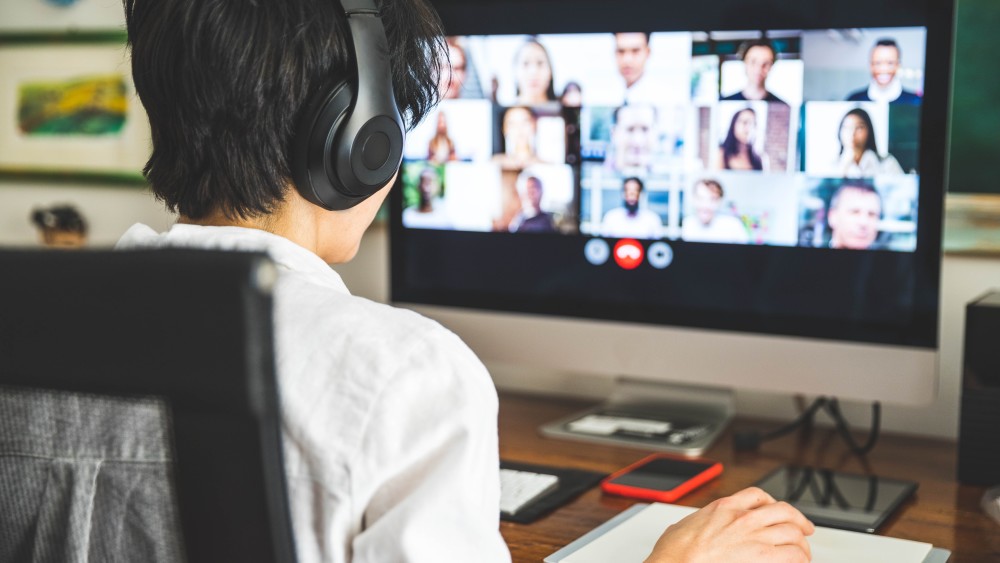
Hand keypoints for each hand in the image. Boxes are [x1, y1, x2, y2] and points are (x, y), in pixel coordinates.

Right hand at [643, 486, 814, 562]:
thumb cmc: (674, 552)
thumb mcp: (682, 525)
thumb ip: (697, 524)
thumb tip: (694, 529)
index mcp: (724, 507)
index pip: (757, 496)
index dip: (773, 502)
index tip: (776, 509)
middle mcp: (743, 518)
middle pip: (783, 511)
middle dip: (798, 520)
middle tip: (804, 528)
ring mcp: (754, 537)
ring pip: (792, 531)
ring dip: (802, 541)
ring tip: (804, 551)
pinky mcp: (762, 558)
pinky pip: (793, 554)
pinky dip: (800, 558)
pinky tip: (800, 562)